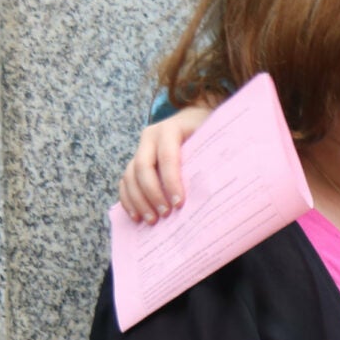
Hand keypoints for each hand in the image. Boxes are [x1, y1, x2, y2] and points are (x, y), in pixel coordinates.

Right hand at [117, 105, 213, 222]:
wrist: (193, 118)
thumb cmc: (206, 132)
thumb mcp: (211, 136)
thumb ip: (212, 154)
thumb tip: (214, 185)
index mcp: (170, 129)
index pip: (167, 157)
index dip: (171, 182)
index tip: (180, 204)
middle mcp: (150, 137)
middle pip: (143, 167)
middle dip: (152, 194)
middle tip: (165, 215)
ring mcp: (139, 148)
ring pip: (130, 176)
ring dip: (139, 201)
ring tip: (152, 220)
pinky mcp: (134, 161)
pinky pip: (124, 182)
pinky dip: (128, 200)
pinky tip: (136, 216)